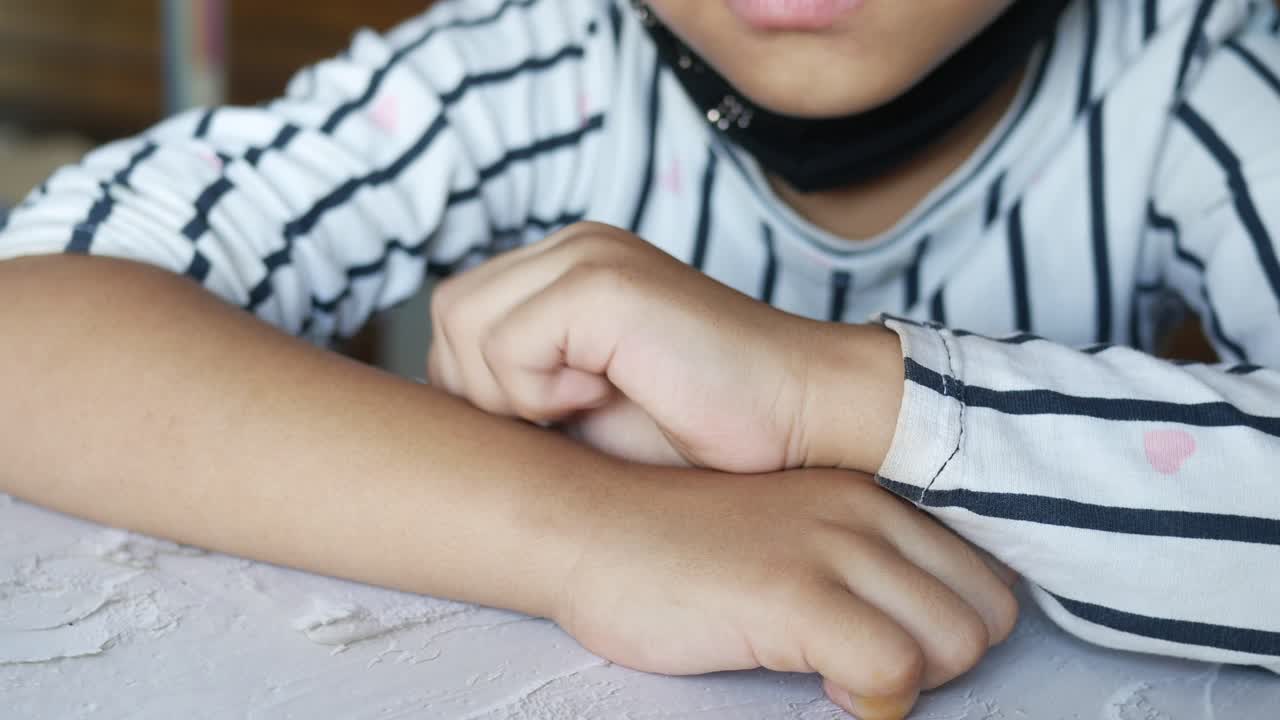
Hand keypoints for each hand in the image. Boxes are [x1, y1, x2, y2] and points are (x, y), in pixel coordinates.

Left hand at [427, 222, 902, 472]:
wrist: (795, 415)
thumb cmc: (699, 424)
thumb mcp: (581, 405)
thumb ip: (514, 383)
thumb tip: (438, 403)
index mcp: (566, 267)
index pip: (457, 315)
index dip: (479, 385)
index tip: (550, 422)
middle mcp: (571, 246)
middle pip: (448, 316)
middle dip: (485, 391)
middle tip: (565, 416)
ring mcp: (587, 254)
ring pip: (464, 326)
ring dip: (514, 392)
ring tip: (592, 400)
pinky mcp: (603, 283)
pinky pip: (506, 346)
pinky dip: (543, 393)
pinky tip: (611, 391)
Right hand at [551, 467, 1019, 719]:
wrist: (588, 529)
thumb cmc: (676, 549)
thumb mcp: (785, 535)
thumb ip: (851, 561)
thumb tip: (914, 625)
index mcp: (866, 498)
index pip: (984, 576)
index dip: (949, 630)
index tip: (888, 645)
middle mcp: (862, 513)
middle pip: (986, 612)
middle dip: (942, 661)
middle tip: (870, 669)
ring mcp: (829, 549)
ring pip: (957, 640)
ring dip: (912, 681)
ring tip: (843, 678)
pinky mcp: (792, 594)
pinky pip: (894, 668)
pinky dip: (875, 700)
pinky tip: (824, 688)